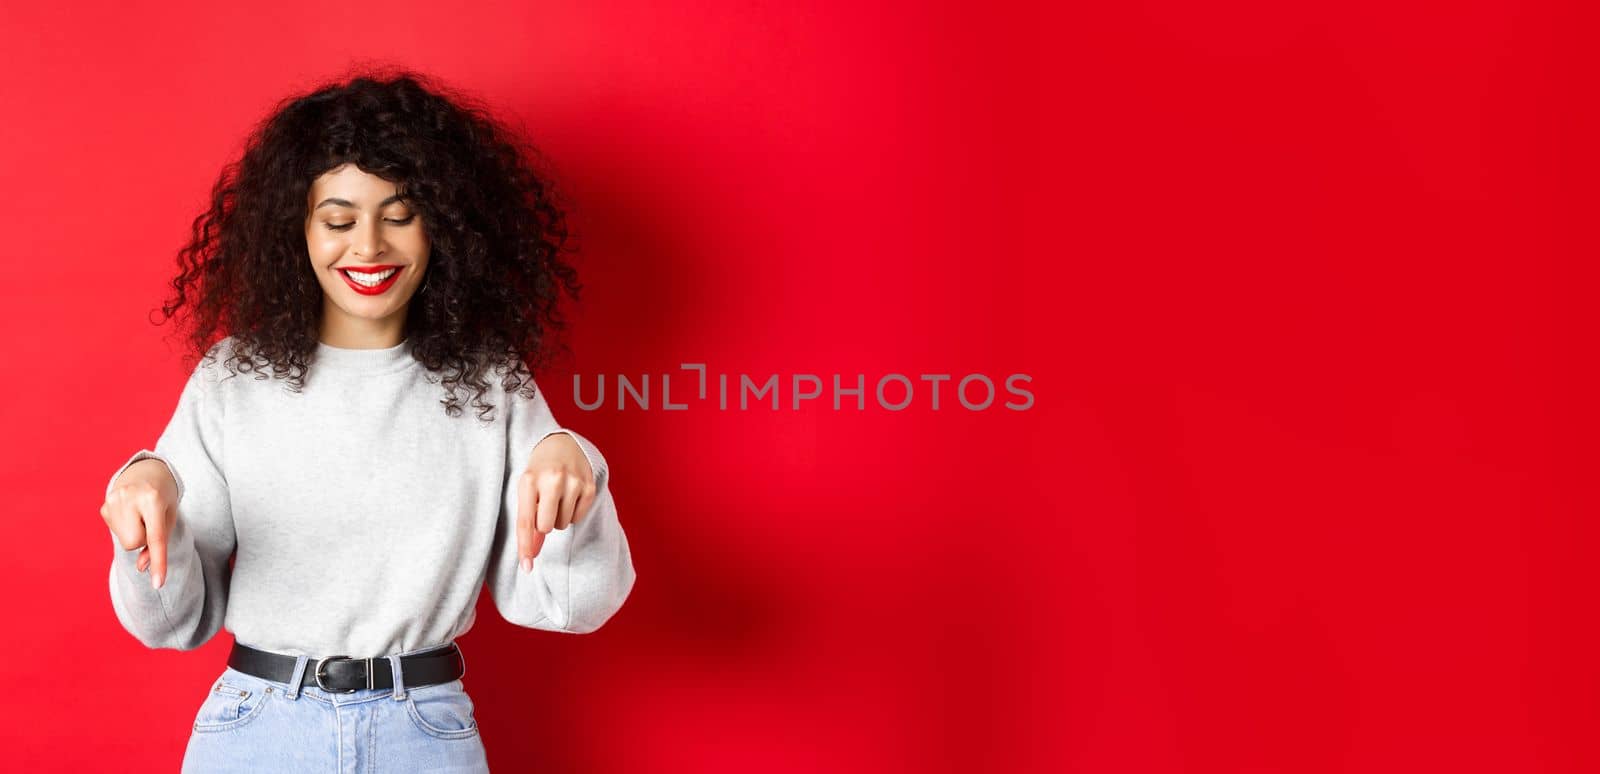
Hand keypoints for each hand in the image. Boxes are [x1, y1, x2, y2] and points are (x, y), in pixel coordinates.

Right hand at [101, 458, 179, 588]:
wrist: (147, 471)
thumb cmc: (163, 497)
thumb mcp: (169, 516)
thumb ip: (159, 543)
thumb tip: (142, 568)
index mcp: (153, 498)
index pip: (156, 538)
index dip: (158, 561)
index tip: (158, 583)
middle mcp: (130, 497)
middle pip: (135, 543)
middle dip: (143, 538)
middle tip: (149, 518)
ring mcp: (112, 500)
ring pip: (125, 541)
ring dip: (134, 533)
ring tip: (139, 514)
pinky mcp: (104, 506)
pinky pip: (116, 533)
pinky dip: (125, 528)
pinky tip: (129, 512)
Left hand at [515, 432, 597, 571]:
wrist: (561, 444)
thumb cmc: (538, 473)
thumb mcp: (527, 491)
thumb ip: (528, 522)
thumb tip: (531, 556)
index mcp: (529, 480)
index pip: (526, 521)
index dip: (525, 547)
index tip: (527, 568)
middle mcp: (552, 479)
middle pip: (546, 527)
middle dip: (543, 524)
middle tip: (543, 507)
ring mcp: (574, 482)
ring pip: (563, 524)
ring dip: (558, 517)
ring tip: (557, 497)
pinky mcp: (589, 486)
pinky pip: (578, 518)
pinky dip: (572, 513)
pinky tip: (569, 496)